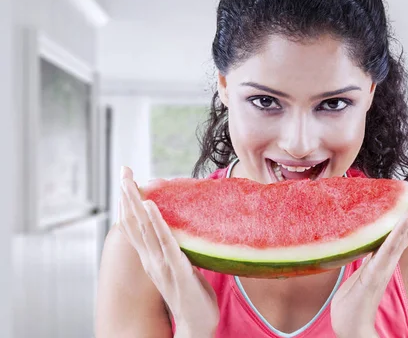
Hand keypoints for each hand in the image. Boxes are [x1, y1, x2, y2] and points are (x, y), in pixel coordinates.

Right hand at [118, 166, 218, 336]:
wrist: (197, 325)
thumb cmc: (191, 295)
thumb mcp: (179, 267)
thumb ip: (174, 249)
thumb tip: (179, 229)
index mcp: (151, 258)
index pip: (134, 226)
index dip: (128, 204)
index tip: (125, 180)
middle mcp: (151, 260)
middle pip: (134, 224)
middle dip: (128, 197)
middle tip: (123, 172)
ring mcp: (162, 265)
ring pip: (146, 231)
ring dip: (138, 206)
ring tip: (132, 184)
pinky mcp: (178, 270)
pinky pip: (166, 243)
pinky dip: (158, 224)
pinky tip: (153, 207)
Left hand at [330, 170, 407, 337]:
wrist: (350, 327)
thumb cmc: (353, 302)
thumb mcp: (362, 271)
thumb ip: (370, 256)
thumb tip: (374, 241)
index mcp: (385, 254)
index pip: (402, 224)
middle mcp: (389, 258)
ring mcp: (384, 265)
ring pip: (403, 233)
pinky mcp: (376, 273)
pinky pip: (389, 249)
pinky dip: (400, 233)